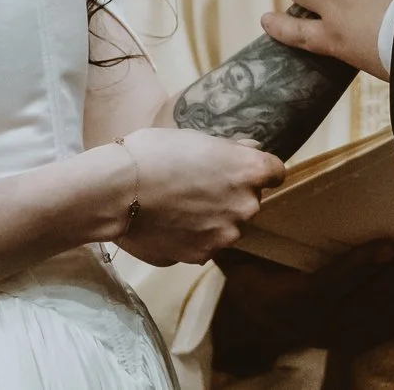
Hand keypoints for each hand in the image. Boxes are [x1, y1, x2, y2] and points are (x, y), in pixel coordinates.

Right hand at [106, 127, 285, 267]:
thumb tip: (250, 149)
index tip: (243, 170)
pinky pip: (207, 244)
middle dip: (232, 195)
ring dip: (214, 219)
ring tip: (180, 207)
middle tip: (199, 186)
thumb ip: (230, 150)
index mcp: (249, 170)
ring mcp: (226, 234)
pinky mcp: (203, 255)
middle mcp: (246, 205)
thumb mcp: (197, 138)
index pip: (276, 172)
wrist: (117, 190)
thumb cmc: (155, 153)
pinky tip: (170, 224)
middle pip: (251, 200)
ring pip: (229, 225)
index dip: (259, 170)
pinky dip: (194, 237)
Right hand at [209, 236, 393, 374]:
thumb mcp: (241, 251)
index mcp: (290, 301)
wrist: (259, 322)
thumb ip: (248, 226)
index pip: (326, 287)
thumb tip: (256, 185)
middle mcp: (322, 325)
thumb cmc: (256, 271)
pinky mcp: (367, 337)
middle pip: (372, 301)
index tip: (387, 246)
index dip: (357, 268)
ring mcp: (348, 335)